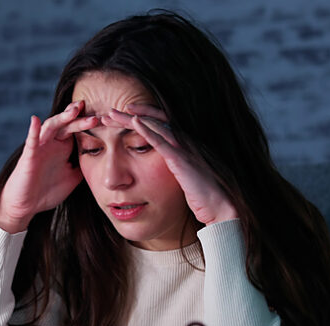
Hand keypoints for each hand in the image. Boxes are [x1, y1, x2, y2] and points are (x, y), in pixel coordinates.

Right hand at [0, 101, 98, 232]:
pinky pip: (31, 142)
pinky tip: (35, 120)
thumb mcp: (72, 178)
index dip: (88, 123)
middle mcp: (51, 143)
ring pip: (51, 126)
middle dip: (79, 118)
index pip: (76, 129)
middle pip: (66, 124)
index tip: (105, 120)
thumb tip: (102, 160)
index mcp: (62, 147)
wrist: (27, 206)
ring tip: (75, 110)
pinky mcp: (29, 157)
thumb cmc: (47, 191)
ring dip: (62, 118)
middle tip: (95, 116)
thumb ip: (84, 166)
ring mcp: (39, 148)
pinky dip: (33, 131)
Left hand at [103, 104, 237, 225]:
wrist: (220, 207)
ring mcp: (183, 149)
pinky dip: (147, 130)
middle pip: (154, 120)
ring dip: (132, 118)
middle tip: (109, 113)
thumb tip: (163, 171)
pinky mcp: (181, 160)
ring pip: (155, 126)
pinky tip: (134, 122)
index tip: (123, 116)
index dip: (142, 116)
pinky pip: (161, 141)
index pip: (161, 124)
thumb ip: (174, 170)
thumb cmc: (204, 196)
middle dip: (131, 115)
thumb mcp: (185, 179)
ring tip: (112, 114)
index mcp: (184, 146)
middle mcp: (184, 143)